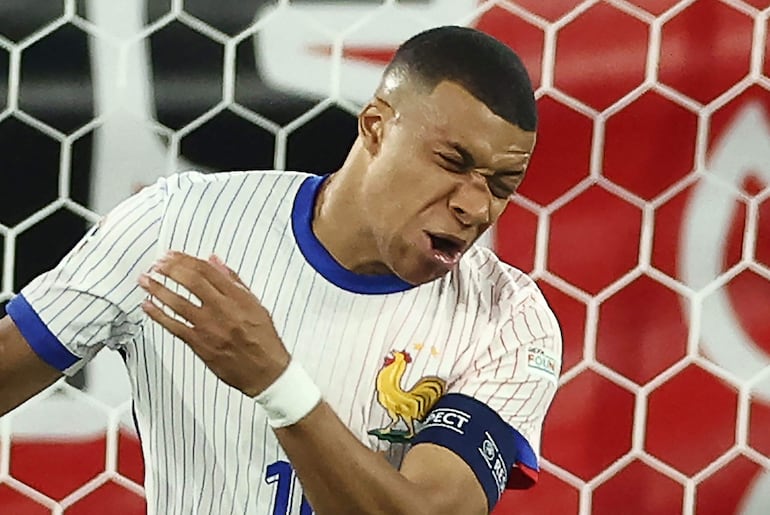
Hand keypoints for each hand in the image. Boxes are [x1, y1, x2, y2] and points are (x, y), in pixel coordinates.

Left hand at [137, 251, 289, 396]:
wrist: (265, 371)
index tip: (174, 255)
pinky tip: (148, 306)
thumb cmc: (263, 340)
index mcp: (237, 297)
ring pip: (178, 302)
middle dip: (170, 268)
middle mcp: (222, 310)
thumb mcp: (255, 304)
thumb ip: (234, 281)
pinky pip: (173, 327)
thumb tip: (216, 262)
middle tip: (158, 263)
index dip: (186, 259)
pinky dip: (158, 315)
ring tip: (145, 279)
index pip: (207, 270)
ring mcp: (209, 327)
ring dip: (157, 288)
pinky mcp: (200, 344)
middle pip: (190, 281)